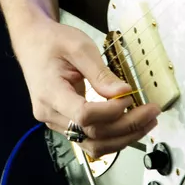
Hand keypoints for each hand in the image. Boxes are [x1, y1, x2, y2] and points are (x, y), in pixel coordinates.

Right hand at [15, 17, 160, 158]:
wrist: (32, 43)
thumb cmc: (53, 41)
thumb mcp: (79, 47)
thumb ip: (100, 73)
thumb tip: (123, 93)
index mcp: (49, 93)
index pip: (83, 115)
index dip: (110, 112)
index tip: (130, 96)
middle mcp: (50, 114)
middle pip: (92, 134)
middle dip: (127, 127)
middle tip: (152, 112)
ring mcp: (55, 122)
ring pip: (92, 144)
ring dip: (123, 138)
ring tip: (147, 122)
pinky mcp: (63, 123)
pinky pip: (89, 139)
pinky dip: (112, 136)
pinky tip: (131, 126)